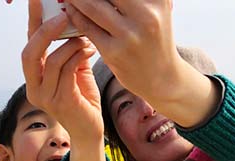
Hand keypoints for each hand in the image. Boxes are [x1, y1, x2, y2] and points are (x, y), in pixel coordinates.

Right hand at [22, 0, 102, 143]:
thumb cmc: (83, 100)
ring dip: (70, 44)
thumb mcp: (75, 71)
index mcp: (34, 79)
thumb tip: (73, 23)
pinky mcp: (61, 102)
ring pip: (52, 60)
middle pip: (30, 53)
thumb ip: (70, 51)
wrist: (90, 131)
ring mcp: (45, 98)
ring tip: (86, 37)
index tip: (38, 1)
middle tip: (63, 15)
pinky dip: (79, 57)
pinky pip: (67, 71)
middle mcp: (34, 89)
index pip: (29, 46)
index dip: (33, 23)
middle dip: (45, 31)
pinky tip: (89, 51)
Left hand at [64, 0, 218, 126]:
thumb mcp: (155, 10)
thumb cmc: (154, 38)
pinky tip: (71, 9)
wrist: (163, 77)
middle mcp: (146, 15)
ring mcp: (129, 35)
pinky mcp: (114, 52)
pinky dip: (75, 15)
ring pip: (92, 6)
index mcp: (158, 0)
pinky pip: (87, 27)